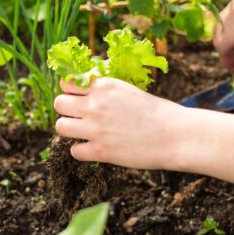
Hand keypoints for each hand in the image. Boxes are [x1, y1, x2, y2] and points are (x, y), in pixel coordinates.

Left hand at [53, 78, 185, 169]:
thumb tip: (86, 91)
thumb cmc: (156, 112)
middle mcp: (95, 105)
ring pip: (60, 127)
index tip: (77, 98)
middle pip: (58, 104)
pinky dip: (82, 151)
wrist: (175, 135)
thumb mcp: (128, 90)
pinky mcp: (100, 151)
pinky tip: (95, 148)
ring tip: (84, 133)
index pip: (67, 82)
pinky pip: (74, 151)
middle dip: (67, 110)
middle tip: (79, 117)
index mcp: (104, 86)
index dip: (70, 91)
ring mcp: (96, 129)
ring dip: (70, 130)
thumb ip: (105, 91)